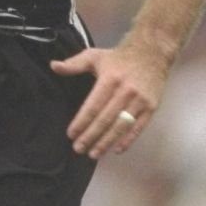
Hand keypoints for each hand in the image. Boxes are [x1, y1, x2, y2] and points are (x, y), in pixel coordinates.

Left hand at [51, 40, 169, 159]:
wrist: (152, 52)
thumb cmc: (119, 57)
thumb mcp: (95, 56)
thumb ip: (74, 64)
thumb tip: (53, 66)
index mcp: (110, 79)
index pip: (93, 106)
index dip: (81, 122)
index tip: (71, 134)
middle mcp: (125, 91)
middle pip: (105, 119)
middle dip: (90, 136)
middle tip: (78, 148)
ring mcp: (140, 100)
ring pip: (120, 127)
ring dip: (106, 142)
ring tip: (93, 154)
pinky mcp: (151, 107)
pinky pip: (138, 128)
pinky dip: (127, 141)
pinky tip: (116, 150)